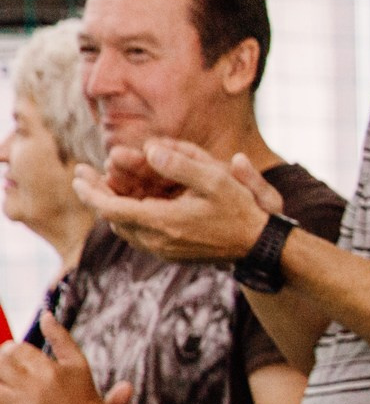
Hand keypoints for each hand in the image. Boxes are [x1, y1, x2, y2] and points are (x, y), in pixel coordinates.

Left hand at [0, 317, 113, 403]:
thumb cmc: (83, 394)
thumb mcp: (77, 362)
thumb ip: (60, 337)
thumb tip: (44, 315)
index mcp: (48, 371)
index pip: (14, 350)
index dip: (10, 349)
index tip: (14, 353)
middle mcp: (34, 389)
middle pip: (0, 366)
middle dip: (1, 363)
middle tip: (8, 368)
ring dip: (0, 384)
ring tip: (10, 385)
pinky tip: (6, 400)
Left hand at [72, 140, 273, 262]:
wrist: (258, 246)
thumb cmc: (240, 210)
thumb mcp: (215, 179)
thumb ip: (180, 164)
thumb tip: (150, 150)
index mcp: (162, 221)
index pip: (110, 207)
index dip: (90, 191)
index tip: (77, 175)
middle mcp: (157, 240)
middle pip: (112, 218)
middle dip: (96, 195)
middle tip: (84, 175)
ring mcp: (163, 250)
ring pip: (124, 228)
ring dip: (112, 206)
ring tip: (105, 186)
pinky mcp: (171, 253)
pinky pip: (138, 235)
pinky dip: (128, 216)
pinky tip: (131, 203)